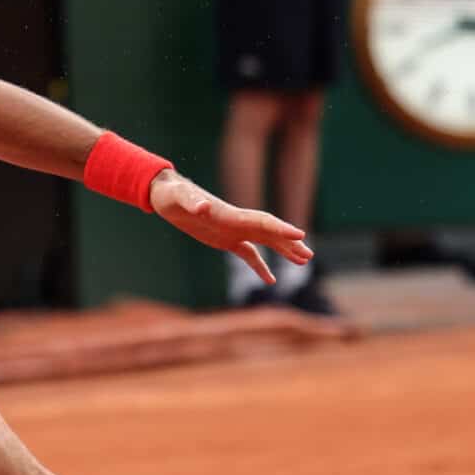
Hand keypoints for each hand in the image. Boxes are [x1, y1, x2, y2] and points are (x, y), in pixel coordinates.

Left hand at [148, 170, 312, 286]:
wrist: (165, 195)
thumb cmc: (172, 194)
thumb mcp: (180, 198)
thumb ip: (192, 202)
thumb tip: (203, 207)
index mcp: (230, 214)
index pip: (262, 221)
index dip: (280, 228)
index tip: (300, 235)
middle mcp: (236, 222)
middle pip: (270, 233)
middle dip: (289, 243)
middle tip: (309, 255)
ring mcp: (232, 231)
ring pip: (264, 242)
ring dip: (283, 251)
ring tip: (303, 262)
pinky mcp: (224, 240)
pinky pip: (248, 254)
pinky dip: (260, 266)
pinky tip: (272, 280)